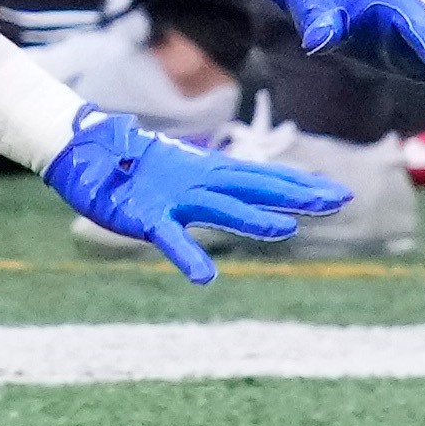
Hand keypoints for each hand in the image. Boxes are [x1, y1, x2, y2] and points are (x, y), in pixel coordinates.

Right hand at [45, 108, 348, 284]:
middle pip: (258, 187)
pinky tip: (205, 277)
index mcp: (211, 170)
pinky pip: (170, 238)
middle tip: (340, 200)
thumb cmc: (134, 164)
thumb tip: (239, 188)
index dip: (302, 184)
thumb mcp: (181, 172)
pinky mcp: (146, 215)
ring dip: (254, 219)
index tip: (338, 191)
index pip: (266, 176)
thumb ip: (210, 181)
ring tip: (287, 230)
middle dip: (299, 194)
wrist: (84, 148)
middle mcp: (201, 180)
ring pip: (223, 208)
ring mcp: (175, 197)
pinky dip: (188, 255)